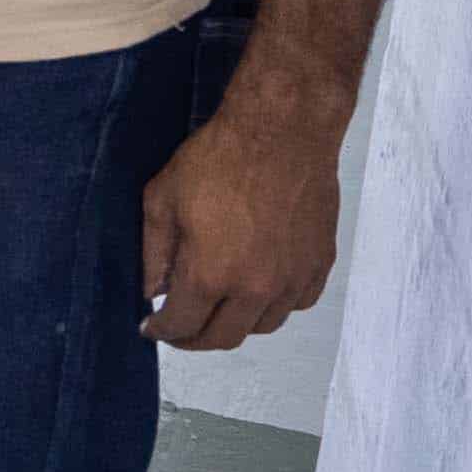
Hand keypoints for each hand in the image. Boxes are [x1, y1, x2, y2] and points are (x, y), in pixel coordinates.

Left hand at [136, 69, 343, 350]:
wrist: (283, 132)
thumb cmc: (220, 158)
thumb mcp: (162, 200)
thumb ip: (153, 254)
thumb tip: (152, 291)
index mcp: (210, 274)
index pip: (182, 325)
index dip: (162, 332)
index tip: (152, 328)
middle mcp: (255, 287)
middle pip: (223, 337)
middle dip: (195, 339)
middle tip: (180, 329)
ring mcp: (292, 278)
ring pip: (263, 325)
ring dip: (236, 323)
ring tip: (218, 306)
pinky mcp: (319, 264)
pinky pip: (297, 303)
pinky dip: (274, 305)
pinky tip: (257, 289)